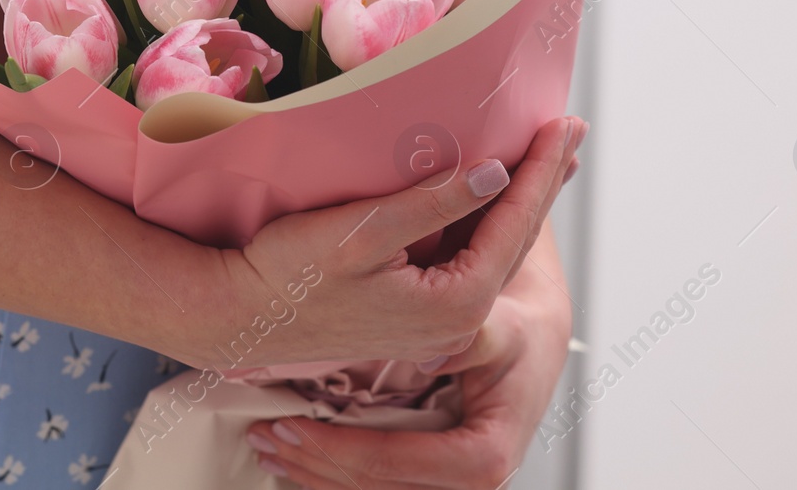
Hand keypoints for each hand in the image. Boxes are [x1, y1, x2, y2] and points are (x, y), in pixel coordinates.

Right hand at [201, 116, 580, 369]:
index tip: (563, 123)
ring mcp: (437, 327)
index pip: (510, 223)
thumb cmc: (287, 274)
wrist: (237, 318)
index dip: (538, 169)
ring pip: (492, 251)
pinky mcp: (415, 319)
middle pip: (513, 239)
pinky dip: (486, 224)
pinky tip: (493, 199)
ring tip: (546, 158)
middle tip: (571, 131)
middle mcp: (455, 323)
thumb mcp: (359, 231)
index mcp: (453, 304)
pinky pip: (467, 262)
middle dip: (542, 182)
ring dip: (520, 203)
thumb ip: (431, 205)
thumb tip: (496, 172)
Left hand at [245, 219, 575, 487]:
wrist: (529, 334)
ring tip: (267, 446)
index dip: (351, 453)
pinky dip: (329, 472)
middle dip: (318, 467)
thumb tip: (436, 349)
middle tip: (268, 435)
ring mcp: (446, 479)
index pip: (411, 467)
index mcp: (490, 452)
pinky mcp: (428, 471)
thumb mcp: (500, 323)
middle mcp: (470, 478)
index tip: (298, 425)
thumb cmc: (515, 326)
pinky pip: (375, 483)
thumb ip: (471, 336)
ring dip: (315, 475)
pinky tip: (292, 456)